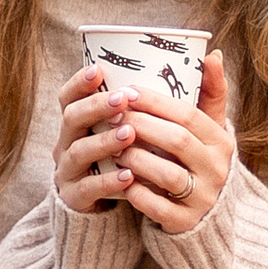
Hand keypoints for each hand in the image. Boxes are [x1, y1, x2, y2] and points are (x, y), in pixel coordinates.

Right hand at [53, 61, 137, 214]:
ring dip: (104, 141)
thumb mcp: (123, 131)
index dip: (79, 82)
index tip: (99, 70)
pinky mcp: (75, 197)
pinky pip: (88, 187)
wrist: (100, 202)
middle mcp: (66, 143)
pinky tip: (129, 176)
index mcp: (76, 123)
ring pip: (79, 151)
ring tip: (129, 134)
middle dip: (96, 107)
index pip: (68, 97)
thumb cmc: (119, 157)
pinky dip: (108, 181)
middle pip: (71, 118)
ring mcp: (68, 170)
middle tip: (122, 100)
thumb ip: (142, 106)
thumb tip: (201, 65)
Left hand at [102, 49, 232, 236]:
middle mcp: (218, 170)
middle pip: (178, 142)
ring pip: (169, 175)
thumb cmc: (197, 161)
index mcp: (221, 142)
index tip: (126, 91)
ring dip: (137, 158)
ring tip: (113, 146)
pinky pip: (159, 208)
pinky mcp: (186, 222)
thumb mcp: (208, 130)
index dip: (156, 102)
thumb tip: (213, 53)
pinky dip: (137, 194)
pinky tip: (119, 181)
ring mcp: (204, 198)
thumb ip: (210, 94)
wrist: (204, 215)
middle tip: (112, 116)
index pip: (189, 116)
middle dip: (142, 126)